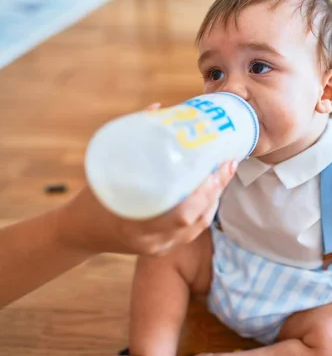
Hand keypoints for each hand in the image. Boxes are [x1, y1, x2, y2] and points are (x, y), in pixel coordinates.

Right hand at [57, 102, 236, 255]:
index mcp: (136, 224)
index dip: (204, 192)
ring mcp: (159, 246)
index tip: (216, 167)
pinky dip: (205, 209)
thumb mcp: (108, 169)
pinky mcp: (164, 247)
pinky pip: (192, 230)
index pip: (182, 213)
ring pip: (198, 225)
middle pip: (196, 219)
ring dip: (215, 198)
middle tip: (228, 163)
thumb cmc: (92, 199)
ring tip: (225, 173)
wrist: (80, 232)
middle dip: (216, 190)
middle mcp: (152, 240)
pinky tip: (214, 191)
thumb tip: (158, 108)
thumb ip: (134, 139)